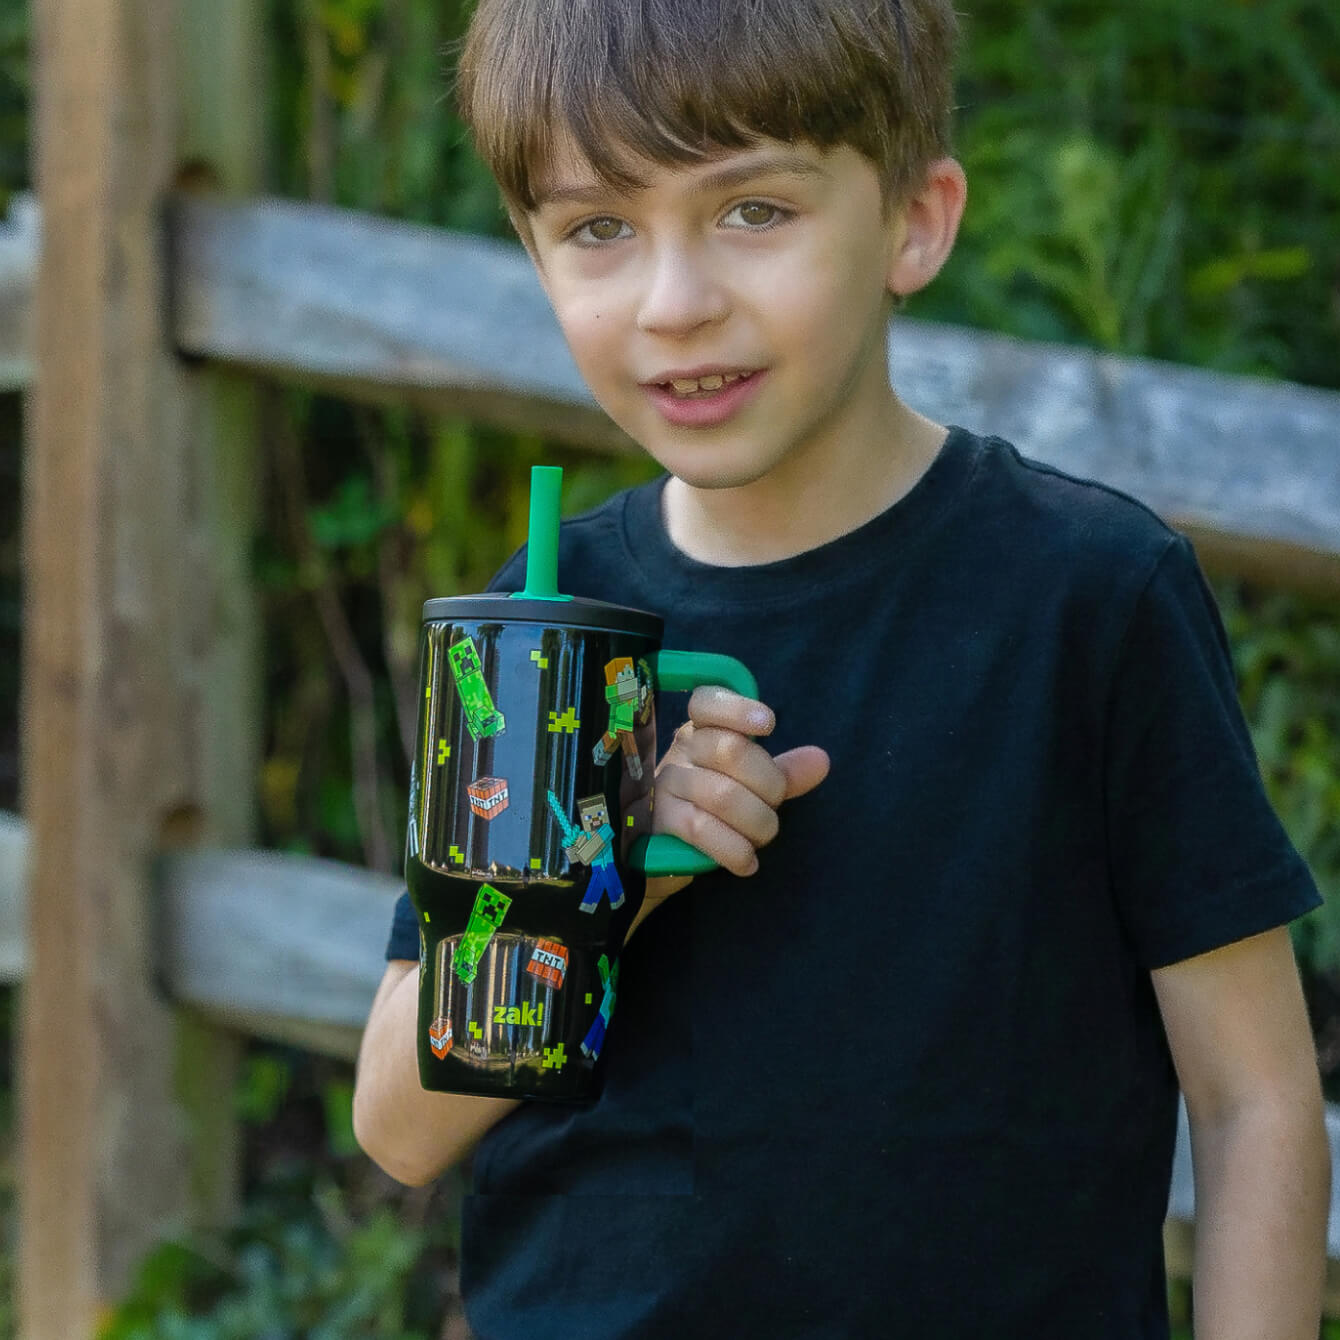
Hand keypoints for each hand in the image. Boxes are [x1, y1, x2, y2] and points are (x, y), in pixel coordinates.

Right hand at [635, 687, 829, 926]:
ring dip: (758, 822)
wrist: (667, 853)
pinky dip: (735, 850)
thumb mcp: (752, 786)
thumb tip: (821, 760)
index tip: (768, 725)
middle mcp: (681, 750)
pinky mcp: (661, 821)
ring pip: (723, 795)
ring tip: (762, 836)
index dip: (737, 708)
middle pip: (731, 750)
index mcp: (703, 730)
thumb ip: (784, 772)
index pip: (707, 702)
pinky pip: (703, 830)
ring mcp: (667, 784)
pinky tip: (747, 862)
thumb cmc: (715, 808)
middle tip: (773, 806)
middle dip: (769, 785)